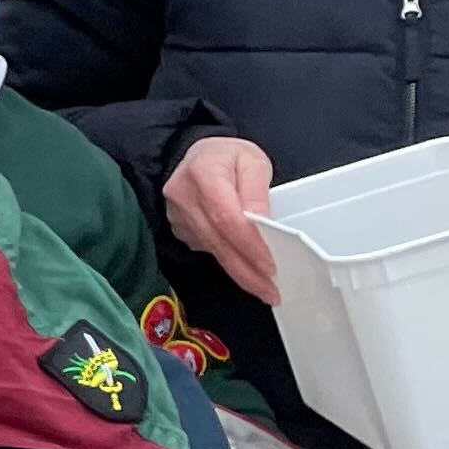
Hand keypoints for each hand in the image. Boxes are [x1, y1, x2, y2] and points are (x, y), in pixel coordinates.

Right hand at [164, 135, 283, 305]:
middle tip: (270, 291)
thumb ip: (257, 190)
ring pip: (212, 250)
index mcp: (203, 173)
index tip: (270, 265)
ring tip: (265, 287)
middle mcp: (183, 196)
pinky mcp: (179, 229)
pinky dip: (229, 262)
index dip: (248, 244)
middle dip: (246, 270)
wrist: (196, 157)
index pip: (226, 217)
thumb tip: (261, 223)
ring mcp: (177, 216)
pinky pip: (207, 249)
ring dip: (240, 271)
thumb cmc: (226, 157)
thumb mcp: (252, 161)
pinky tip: (246, 270)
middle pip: (217, 241)